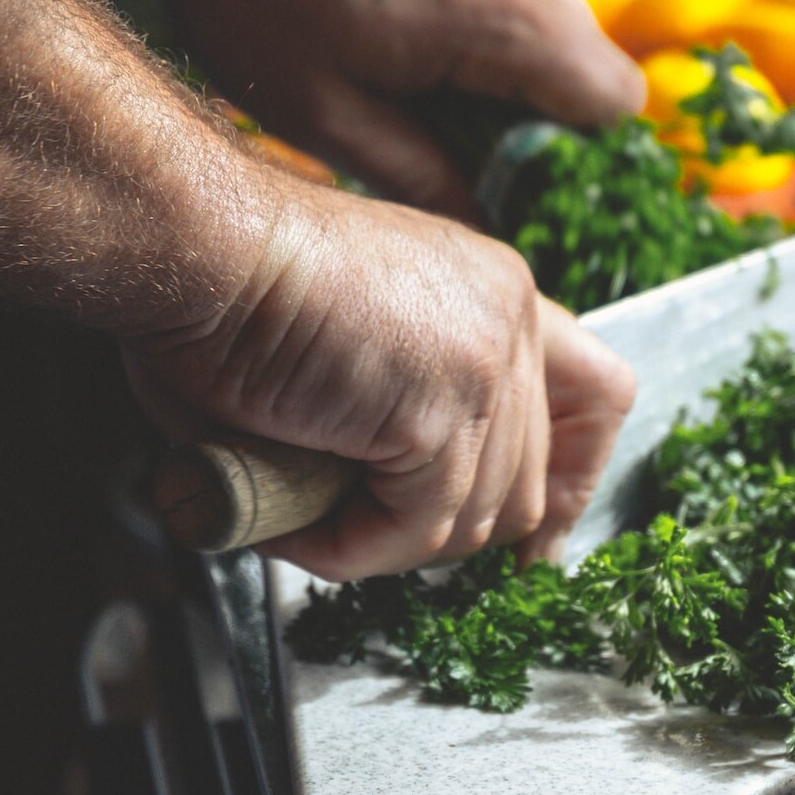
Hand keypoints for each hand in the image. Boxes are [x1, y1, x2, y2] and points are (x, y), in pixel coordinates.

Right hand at [122, 176, 634, 578]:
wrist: (197, 246)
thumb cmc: (231, 286)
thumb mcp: (357, 339)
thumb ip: (406, 408)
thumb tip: (407, 509)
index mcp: (497, 292)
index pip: (597, 395)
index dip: (571, 477)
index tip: (535, 540)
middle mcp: (510, 318)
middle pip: (527, 484)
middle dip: (445, 534)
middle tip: (362, 540)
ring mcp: (485, 363)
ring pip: (469, 521)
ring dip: (382, 543)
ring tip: (302, 515)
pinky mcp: (441, 412)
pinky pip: (410, 530)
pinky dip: (346, 548)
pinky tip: (292, 522)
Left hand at [126, 0, 643, 216]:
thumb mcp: (317, 110)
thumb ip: (417, 174)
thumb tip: (479, 222)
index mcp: (495, 10)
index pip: (614, 97)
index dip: (572, 144)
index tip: (507, 161)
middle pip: (579, 48)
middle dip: (524, 92)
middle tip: (436, 111)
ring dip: (493, 33)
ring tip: (399, 37)